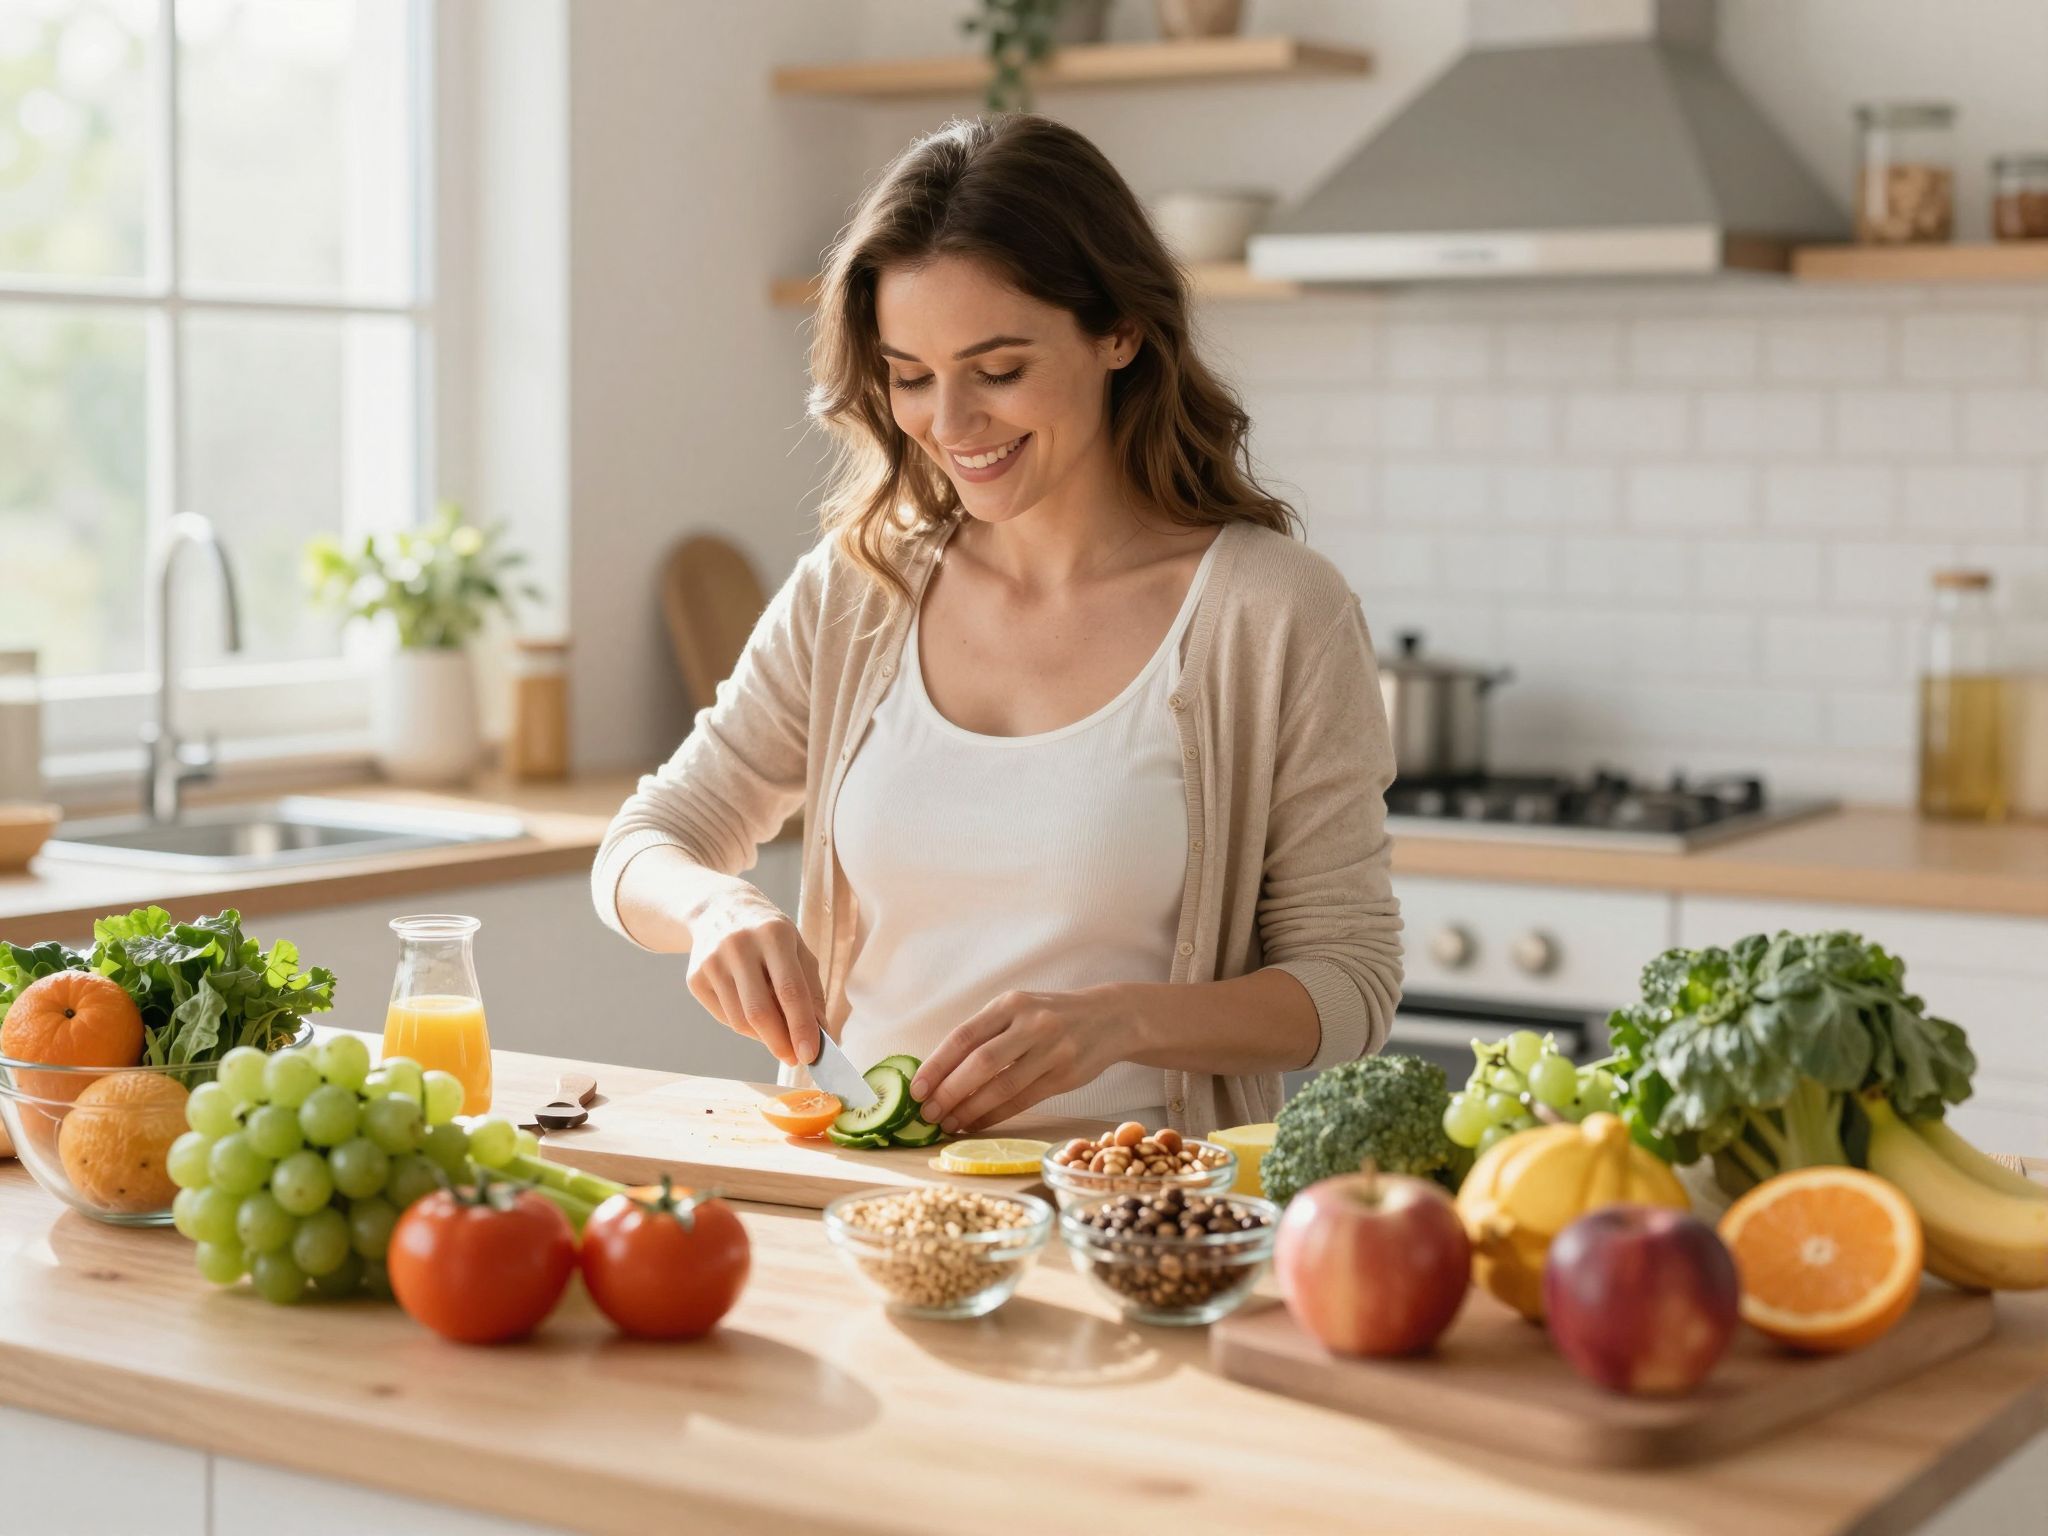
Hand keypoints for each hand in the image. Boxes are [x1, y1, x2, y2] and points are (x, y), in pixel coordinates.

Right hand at [684, 890, 825, 1067]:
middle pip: (760, 1011)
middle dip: (780, 1042)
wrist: (718, 909)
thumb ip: (811, 991)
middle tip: (794, 1058)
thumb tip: (821, 1034)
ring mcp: (712, 962)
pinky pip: (724, 1017)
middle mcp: (739, 945)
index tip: (811, 1055)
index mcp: (773, 933)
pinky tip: (751, 1010)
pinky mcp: (694, 978)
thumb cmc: (769, 935)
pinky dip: (743, 1025)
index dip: (802, 1026)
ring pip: (740, 1021)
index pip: (790, 990)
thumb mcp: (797, 950)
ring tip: (776, 1031)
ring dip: (763, 1036)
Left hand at [913, 986, 1135, 1134]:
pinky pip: (1023, 1101)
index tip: (916, 1090)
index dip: (937, 1065)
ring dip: (970, 1110)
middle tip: (928, 1114)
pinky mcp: (1066, 1076)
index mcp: (1010, 1004)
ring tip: (948, 1124)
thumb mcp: (1019, 1009)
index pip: (964, 1037)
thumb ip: (985, 1033)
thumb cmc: (1051, 1015)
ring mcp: (1052, 1050)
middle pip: (981, 1063)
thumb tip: (939, 1073)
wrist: (1109, 1017)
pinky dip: (995, 1115)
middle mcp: (1031, 1024)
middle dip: (949, 1092)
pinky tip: (976, 1124)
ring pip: (1002, 1086)